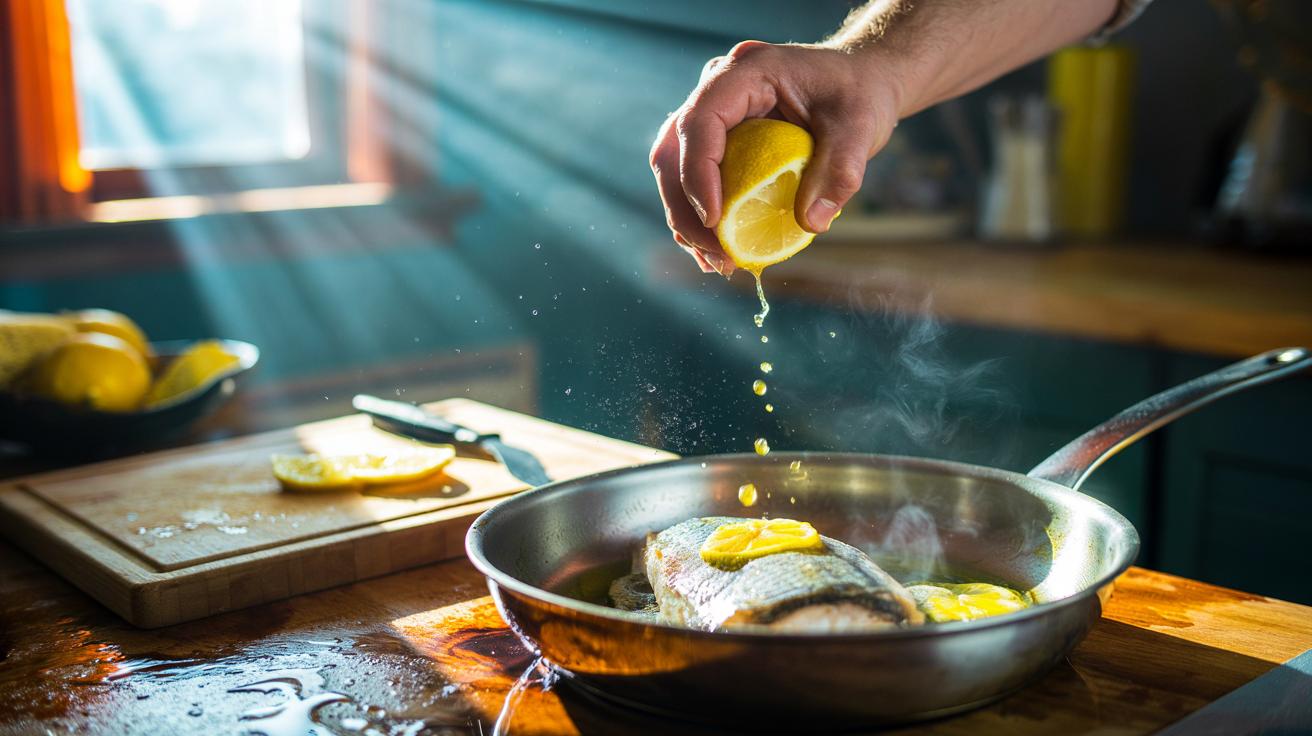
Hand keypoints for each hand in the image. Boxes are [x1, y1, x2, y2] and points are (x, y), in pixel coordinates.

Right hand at [649, 40, 902, 274]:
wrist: (861, 80)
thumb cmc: (860, 95)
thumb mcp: (860, 129)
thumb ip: (839, 172)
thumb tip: (811, 223)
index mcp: (747, 71)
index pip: (702, 120)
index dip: (698, 173)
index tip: (715, 222)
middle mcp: (719, 87)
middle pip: (674, 148)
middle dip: (685, 207)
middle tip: (715, 253)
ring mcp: (714, 113)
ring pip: (674, 166)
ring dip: (686, 217)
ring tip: (715, 261)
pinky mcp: (718, 138)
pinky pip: (693, 176)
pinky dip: (698, 215)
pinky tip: (715, 250)